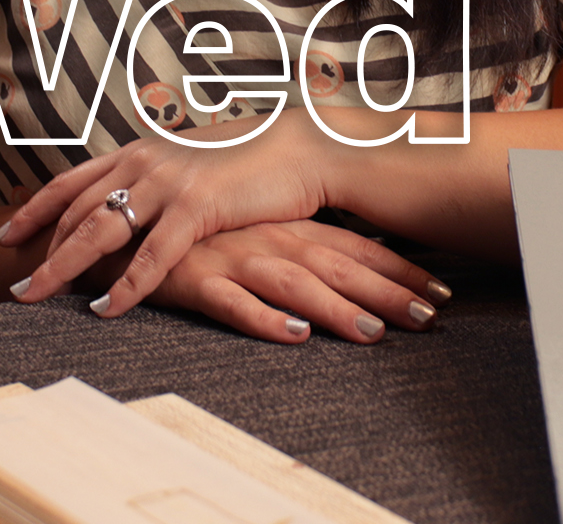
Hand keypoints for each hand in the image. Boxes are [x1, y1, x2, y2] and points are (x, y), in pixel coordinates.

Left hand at [0, 108, 348, 315]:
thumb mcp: (191, 161)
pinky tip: (104, 309)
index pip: (71, 182)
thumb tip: (134, 198)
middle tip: (13, 284)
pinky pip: (151, 256)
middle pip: (74, 211)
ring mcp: (169, 183)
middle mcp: (144, 161)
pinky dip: (124, 287)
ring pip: (99, 232)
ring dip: (63, 268)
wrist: (304, 146)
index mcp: (140, 150)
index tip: (6, 235)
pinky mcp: (198, 208)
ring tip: (35, 298)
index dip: (34, 209)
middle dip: (38, 249)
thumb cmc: (252, 158)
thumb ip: (157, 179)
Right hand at [137, 220, 448, 343]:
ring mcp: (232, 257)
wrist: (119, 226)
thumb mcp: (253, 233)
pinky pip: (233, 302)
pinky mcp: (196, 279)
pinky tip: (294, 335)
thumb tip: (352, 270)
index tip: (443, 291)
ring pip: (294, 284)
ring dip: (337, 309)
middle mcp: (266, 238)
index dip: (400, 269)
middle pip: (338, 266)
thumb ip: (298, 248)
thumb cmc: (194, 235)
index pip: (355, 248)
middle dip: (387, 292)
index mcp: (285, 227)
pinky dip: (265, 318)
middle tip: (431, 317)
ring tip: (373, 335)